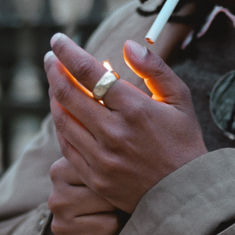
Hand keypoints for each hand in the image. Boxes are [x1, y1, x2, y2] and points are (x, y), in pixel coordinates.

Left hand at [44, 33, 207, 213]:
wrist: (185, 194)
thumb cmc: (184, 142)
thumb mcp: (180, 100)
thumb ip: (155, 68)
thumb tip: (127, 44)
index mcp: (135, 109)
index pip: (89, 72)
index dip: (68, 52)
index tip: (58, 40)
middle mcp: (114, 132)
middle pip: (69, 94)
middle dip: (54, 70)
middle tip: (49, 58)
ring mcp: (101, 158)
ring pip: (63, 120)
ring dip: (54, 97)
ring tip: (54, 83)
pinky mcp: (95, 177)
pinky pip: (67, 147)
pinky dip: (62, 126)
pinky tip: (63, 114)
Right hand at [48, 155, 120, 234]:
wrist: (99, 213)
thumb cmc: (107, 181)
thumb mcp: (102, 162)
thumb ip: (102, 151)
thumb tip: (106, 126)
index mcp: (59, 172)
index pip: (101, 178)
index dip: (119, 181)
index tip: (119, 180)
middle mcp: (55, 200)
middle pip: (107, 202)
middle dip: (120, 203)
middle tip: (118, 201)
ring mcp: (60, 226)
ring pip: (110, 225)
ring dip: (120, 223)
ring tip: (115, 215)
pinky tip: (111, 234)